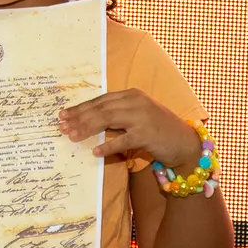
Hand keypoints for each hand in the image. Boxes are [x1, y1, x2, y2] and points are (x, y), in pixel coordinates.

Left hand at [59, 90, 200, 169]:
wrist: (184, 142)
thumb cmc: (158, 130)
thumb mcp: (136, 116)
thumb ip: (117, 115)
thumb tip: (88, 121)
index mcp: (131, 94)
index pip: (100, 99)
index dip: (81, 107)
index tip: (63, 115)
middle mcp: (136, 102)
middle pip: (100, 108)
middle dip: (79, 117)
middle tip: (62, 126)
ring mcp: (142, 117)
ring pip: (107, 120)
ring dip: (86, 128)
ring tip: (71, 136)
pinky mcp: (146, 134)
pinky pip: (122, 140)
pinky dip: (107, 146)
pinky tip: (95, 152)